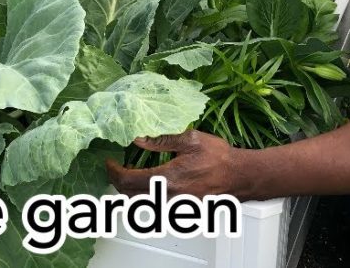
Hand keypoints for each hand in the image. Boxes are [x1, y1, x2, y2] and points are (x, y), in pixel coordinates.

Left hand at [106, 131, 246, 199]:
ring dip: (130, 192)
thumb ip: (161, 140)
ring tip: (130, 175)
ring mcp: (175, 207)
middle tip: (116, 168)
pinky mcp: (181, 212)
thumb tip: (138, 137)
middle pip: (130, 196)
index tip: (109, 162)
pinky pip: (155, 208)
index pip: (128, 180)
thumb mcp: (190, 140)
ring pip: (141, 205)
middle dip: (118, 182)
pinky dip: (145, 198)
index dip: (113, 172)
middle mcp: (168, 197)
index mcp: (168, 178)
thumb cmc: (218, 157)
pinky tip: (149, 185)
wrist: (239, 176)